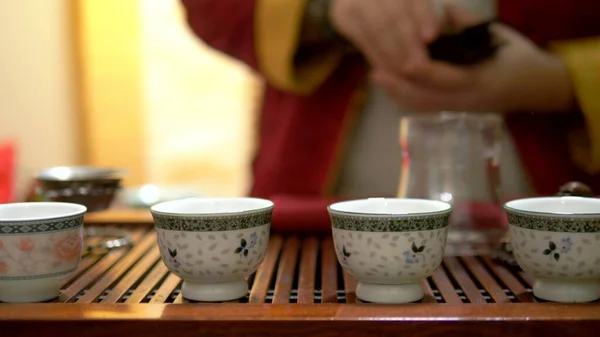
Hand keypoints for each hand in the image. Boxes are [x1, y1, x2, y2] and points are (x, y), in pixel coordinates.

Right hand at [329, 0, 440, 74]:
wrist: (355, 1)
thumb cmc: (399, 6)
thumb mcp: (412, 5)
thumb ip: (427, 15)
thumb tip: (440, 37)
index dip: (423, 15)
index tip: (432, 37)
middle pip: (394, 14)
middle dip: (408, 42)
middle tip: (420, 65)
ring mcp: (356, 0)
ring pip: (378, 28)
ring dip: (392, 54)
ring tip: (406, 72)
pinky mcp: (342, 15)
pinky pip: (363, 40)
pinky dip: (377, 57)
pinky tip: (388, 71)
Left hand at [371, 5, 574, 112]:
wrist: (538, 87)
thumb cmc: (518, 57)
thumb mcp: (497, 35)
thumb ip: (468, 24)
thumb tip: (442, 8)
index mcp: (480, 78)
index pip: (446, 78)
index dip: (423, 71)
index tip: (404, 62)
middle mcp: (467, 98)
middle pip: (426, 99)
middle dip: (400, 88)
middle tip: (376, 73)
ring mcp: (461, 108)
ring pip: (423, 107)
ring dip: (398, 94)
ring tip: (378, 79)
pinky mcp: (456, 111)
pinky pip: (426, 109)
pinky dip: (406, 99)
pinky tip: (391, 88)